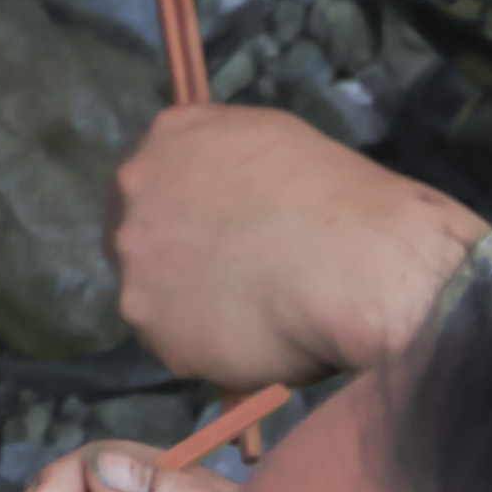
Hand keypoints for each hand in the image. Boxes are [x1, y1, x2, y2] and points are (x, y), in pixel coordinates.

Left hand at [110, 103, 485, 394]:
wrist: (359, 266)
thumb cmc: (337, 196)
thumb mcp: (270, 141)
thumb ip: (222, 162)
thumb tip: (218, 190)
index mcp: (164, 139)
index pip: (148, 178)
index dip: (177, 212)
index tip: (204, 237)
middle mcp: (132, 196)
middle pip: (137, 234)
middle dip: (174, 259)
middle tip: (229, 281)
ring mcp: (136, 264)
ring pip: (152, 296)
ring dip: (190, 309)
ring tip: (251, 317)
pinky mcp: (153, 329)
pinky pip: (176, 347)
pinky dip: (208, 352)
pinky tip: (253, 343)